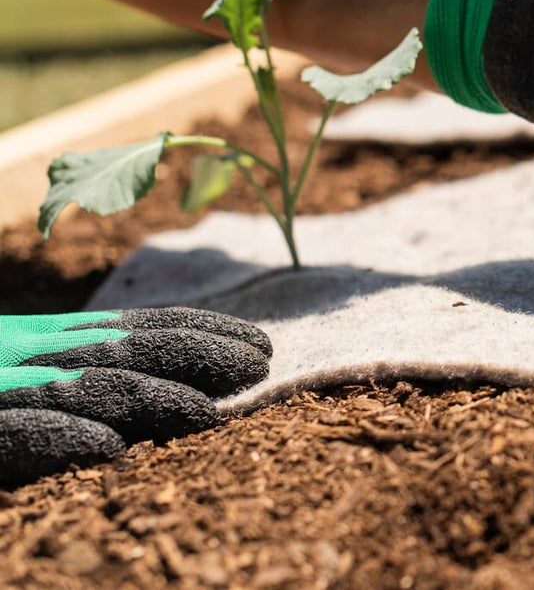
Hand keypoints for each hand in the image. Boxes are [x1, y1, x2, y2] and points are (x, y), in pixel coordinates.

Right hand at [0, 308, 270, 484]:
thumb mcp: (23, 364)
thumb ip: (81, 367)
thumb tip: (157, 397)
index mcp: (42, 338)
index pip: (133, 330)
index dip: (200, 333)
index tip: (260, 343)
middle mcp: (27, 354)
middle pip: (123, 351)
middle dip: (199, 357)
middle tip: (260, 367)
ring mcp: (0, 387)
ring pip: (84, 387)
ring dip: (150, 398)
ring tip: (207, 414)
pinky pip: (11, 432)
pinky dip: (59, 436)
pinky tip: (108, 450)